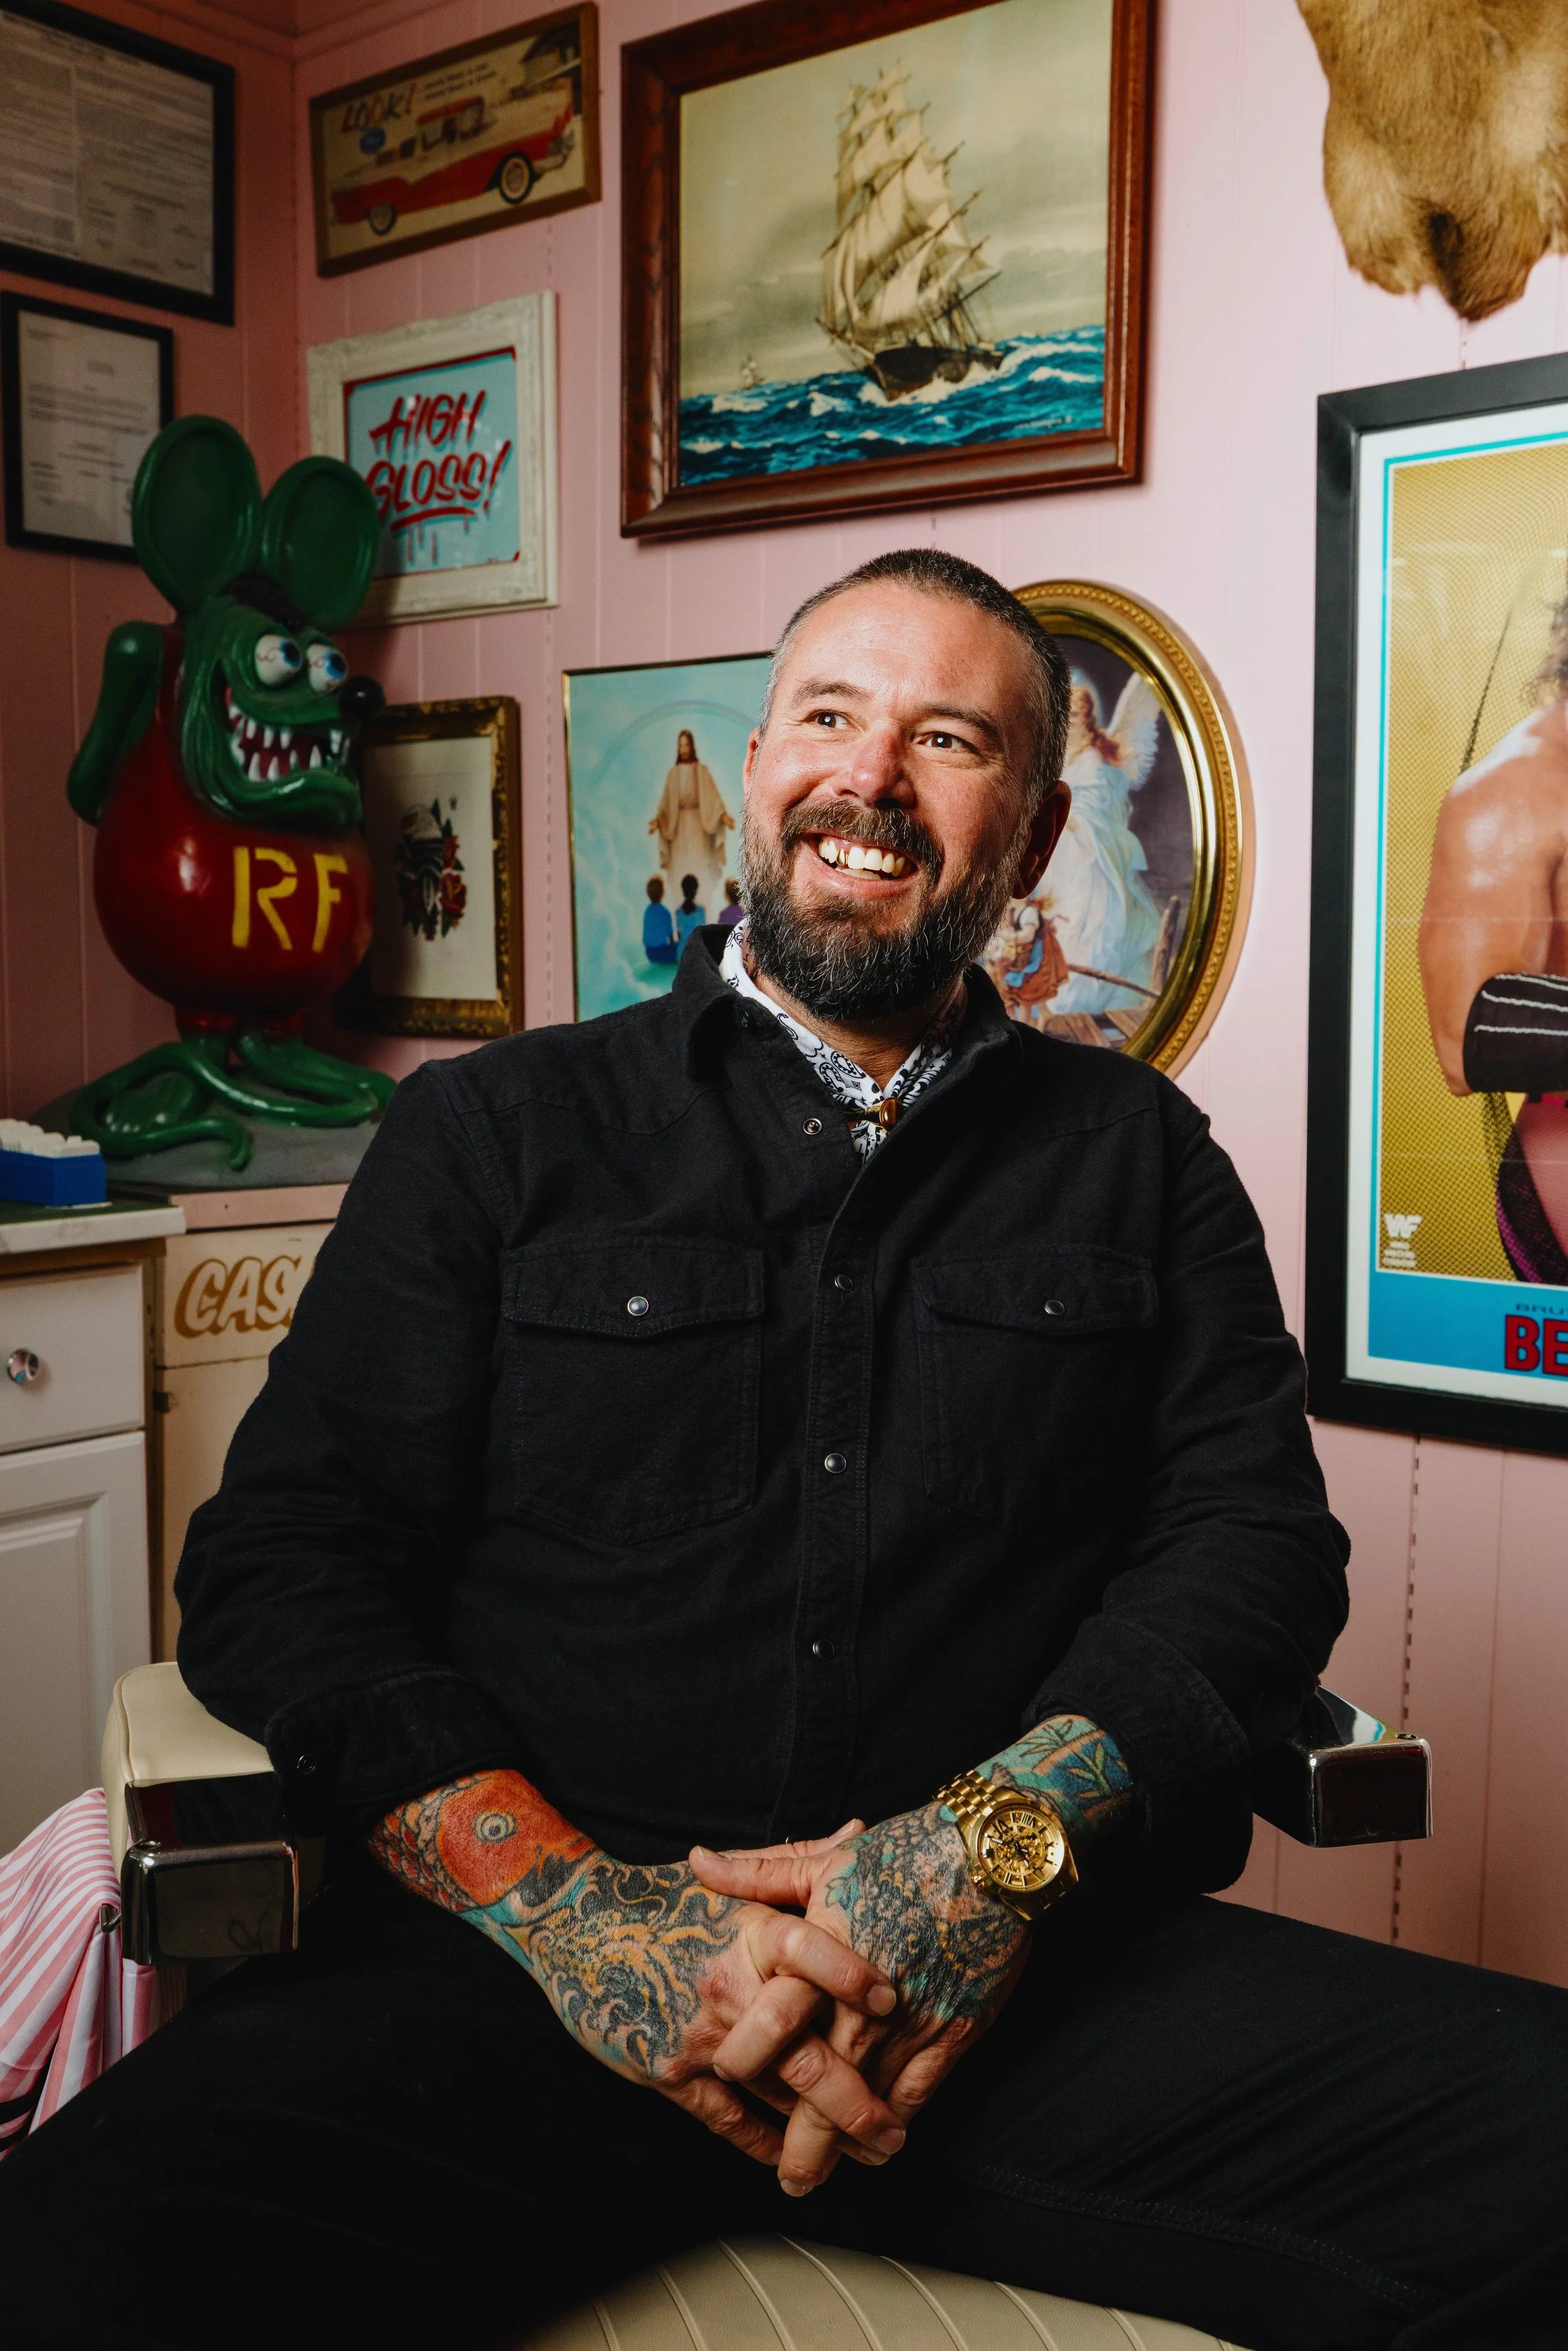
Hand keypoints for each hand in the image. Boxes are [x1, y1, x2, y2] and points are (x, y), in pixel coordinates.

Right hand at [369, 1777, 903, 2170]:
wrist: (572, 1924)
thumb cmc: (655, 1897)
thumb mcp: (723, 1876)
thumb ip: (796, 1861)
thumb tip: (860, 1832)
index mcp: (746, 1933)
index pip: (808, 1951)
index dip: (851, 1976)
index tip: (894, 2004)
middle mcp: (726, 1986)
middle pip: (801, 2053)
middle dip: (853, 2100)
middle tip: (894, 2131)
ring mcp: (696, 2035)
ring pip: (770, 2095)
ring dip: (819, 2132)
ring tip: (864, 2153)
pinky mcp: (667, 2070)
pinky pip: (725, 2119)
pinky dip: (761, 2141)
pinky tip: (790, 2155)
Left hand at [691, 1801, 1028, 2193]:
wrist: (990, 1858)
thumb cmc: (906, 1852)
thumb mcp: (826, 1861)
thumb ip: (759, 1873)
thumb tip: (698, 1862)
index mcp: (822, 1958)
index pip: (772, 2025)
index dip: (747, 2063)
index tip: (725, 2084)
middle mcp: (863, 2003)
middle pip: (822, 2088)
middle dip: (803, 2143)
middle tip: (789, 2179)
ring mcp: (910, 2024)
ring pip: (870, 2103)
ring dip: (846, 2146)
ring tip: (824, 2175)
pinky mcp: (952, 2031)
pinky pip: (918, 2092)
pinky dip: (896, 2122)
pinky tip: (881, 2143)